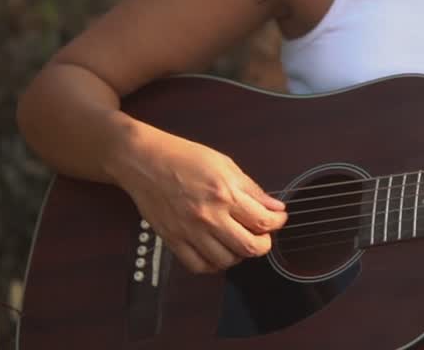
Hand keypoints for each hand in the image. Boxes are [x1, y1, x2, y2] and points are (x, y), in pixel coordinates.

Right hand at [115, 132, 287, 273]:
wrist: (145, 161)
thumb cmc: (184, 157)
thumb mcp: (225, 165)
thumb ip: (252, 190)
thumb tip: (275, 207)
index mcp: (225, 194)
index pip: (263, 221)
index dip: (277, 223)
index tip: (278, 219)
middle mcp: (209, 217)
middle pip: (249, 247)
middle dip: (263, 243)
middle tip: (262, 234)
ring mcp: (190, 231)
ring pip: (226, 261)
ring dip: (239, 255)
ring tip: (238, 241)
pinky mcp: (173, 240)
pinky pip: (198, 266)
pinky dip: (213, 264)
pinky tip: (217, 252)